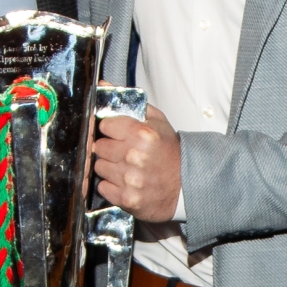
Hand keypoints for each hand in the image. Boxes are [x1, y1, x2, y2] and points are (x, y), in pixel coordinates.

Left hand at [92, 103, 181, 220]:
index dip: (111, 129)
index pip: (105, 125)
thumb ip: (130, 103)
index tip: (118, 134)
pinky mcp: (126, 199)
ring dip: (109, 167)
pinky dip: (111, 185)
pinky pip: (103, 187)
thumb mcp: (157, 122)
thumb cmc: (170, 152)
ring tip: (125, 167)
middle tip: (123, 152)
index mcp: (143, 134)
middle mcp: (134, 156)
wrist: (187, 186)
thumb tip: (103, 87)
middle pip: (99, 147)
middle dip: (109, 148)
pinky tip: (125, 182)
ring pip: (99, 167)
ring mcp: (130, 179)